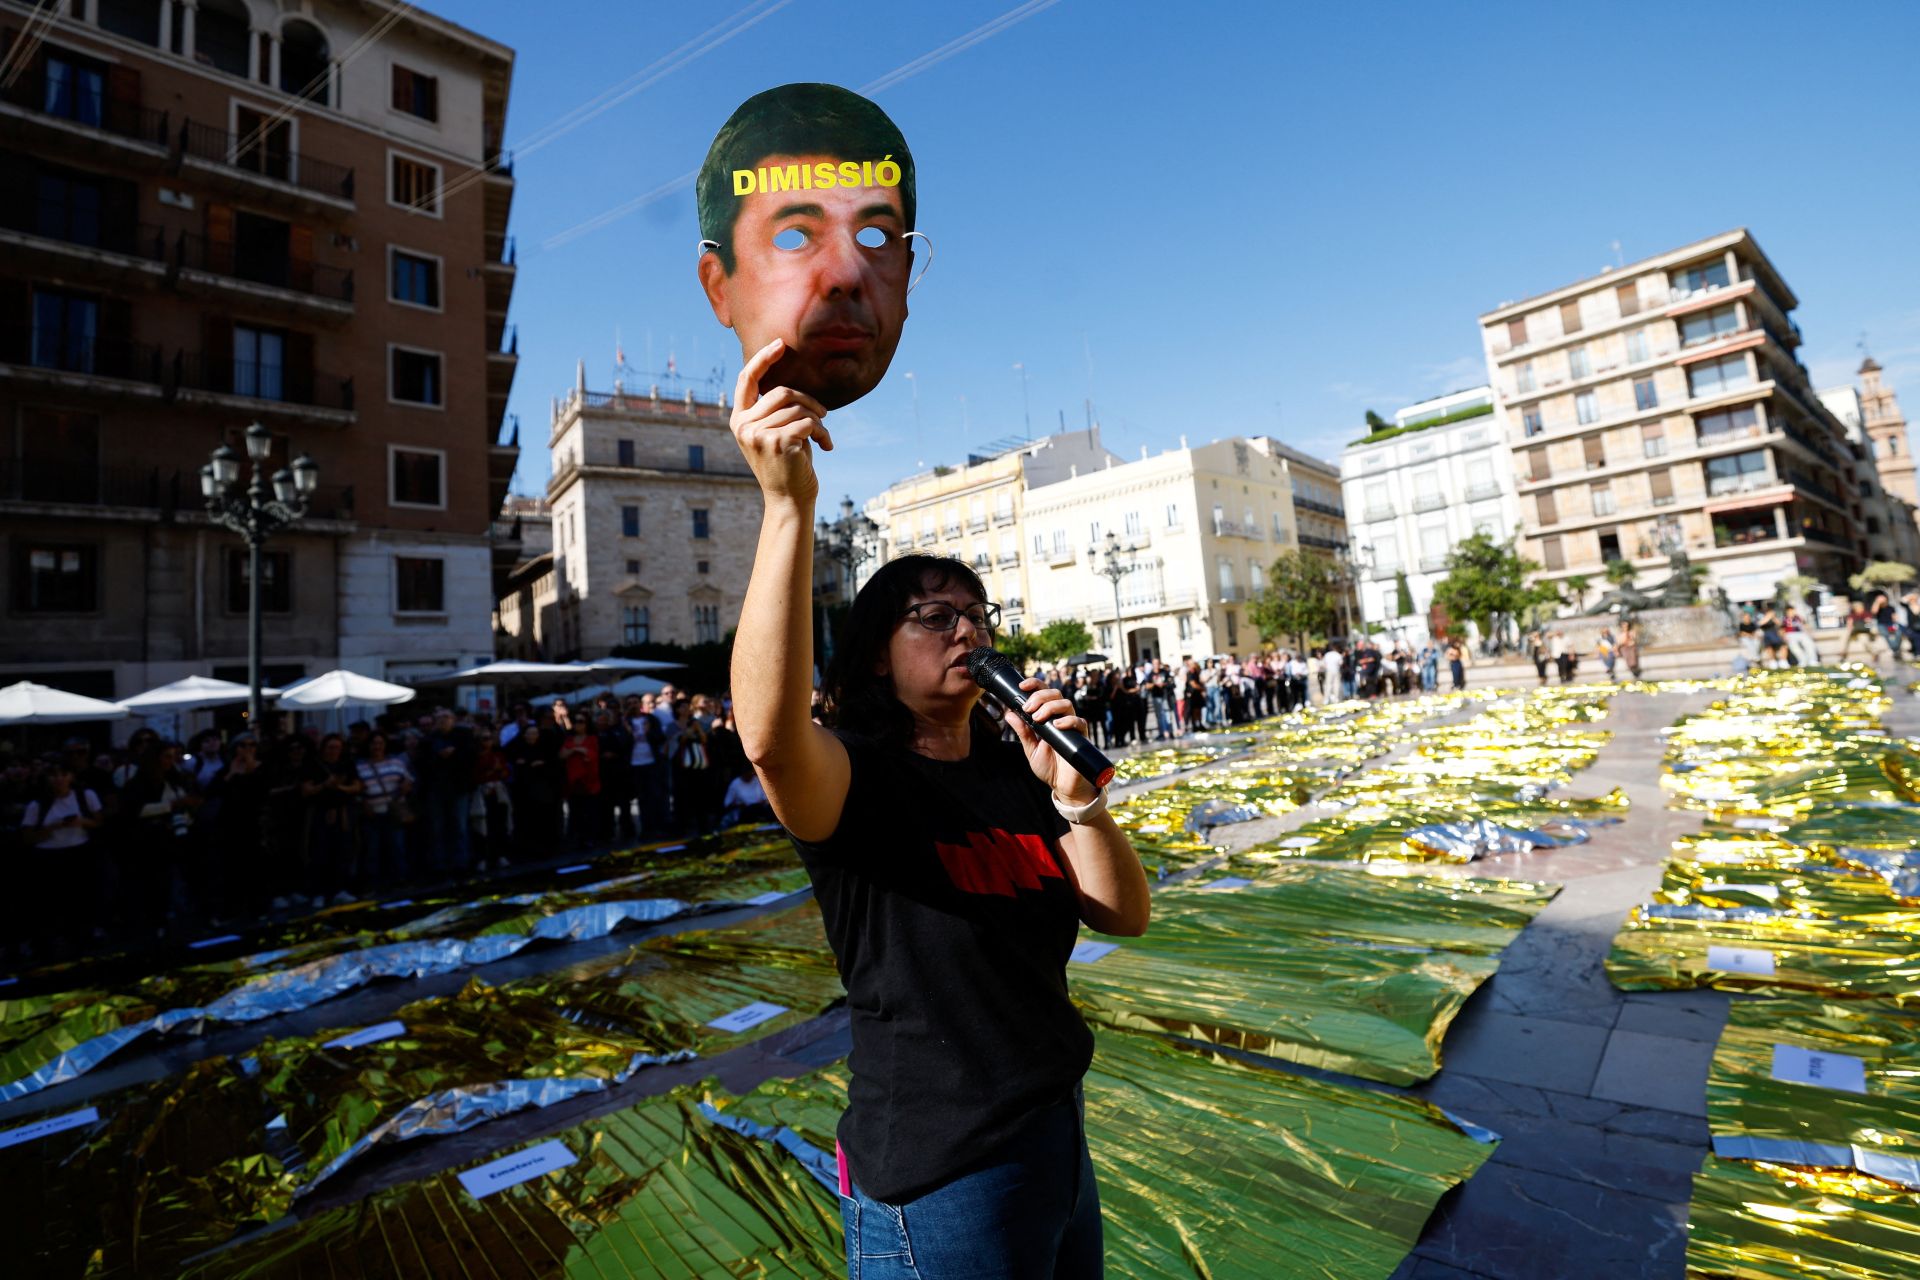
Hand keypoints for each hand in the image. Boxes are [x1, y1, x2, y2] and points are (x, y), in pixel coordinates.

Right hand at [730, 338, 832, 502]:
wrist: (790, 500)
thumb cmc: (788, 465)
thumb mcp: (775, 433)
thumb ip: (775, 410)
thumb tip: (792, 386)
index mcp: (739, 420)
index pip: (747, 380)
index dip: (763, 359)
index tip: (780, 344)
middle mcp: (743, 426)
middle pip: (781, 391)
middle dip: (808, 401)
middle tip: (823, 415)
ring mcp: (758, 434)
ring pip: (797, 408)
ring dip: (818, 420)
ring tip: (824, 436)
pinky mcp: (777, 442)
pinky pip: (808, 422)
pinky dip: (823, 432)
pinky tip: (826, 446)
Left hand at [1001, 677, 1096, 803]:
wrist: (1063, 786)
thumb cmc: (1049, 767)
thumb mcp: (1030, 749)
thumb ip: (1022, 732)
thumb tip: (1009, 714)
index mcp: (1047, 718)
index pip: (1043, 693)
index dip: (1035, 685)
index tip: (1022, 686)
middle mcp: (1060, 718)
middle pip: (1055, 694)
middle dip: (1040, 696)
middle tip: (1029, 708)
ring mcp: (1071, 727)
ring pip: (1066, 703)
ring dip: (1050, 707)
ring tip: (1038, 718)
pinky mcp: (1081, 737)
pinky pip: (1079, 722)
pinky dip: (1068, 721)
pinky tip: (1056, 725)